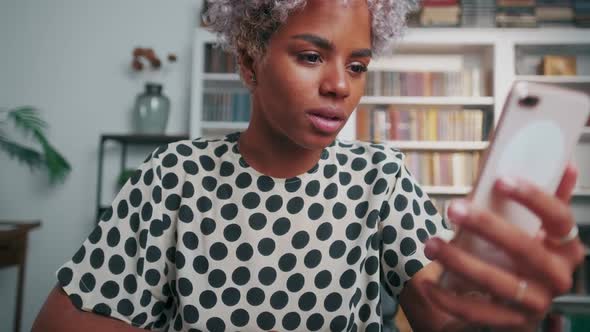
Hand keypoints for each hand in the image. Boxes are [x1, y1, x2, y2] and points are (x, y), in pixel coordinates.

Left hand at [422, 163, 585, 330]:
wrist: (511, 306)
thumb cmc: (516, 256)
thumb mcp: (529, 228)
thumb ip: (539, 200)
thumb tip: (561, 163)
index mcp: (565, 246)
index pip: (559, 217)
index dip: (533, 197)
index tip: (500, 180)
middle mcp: (557, 276)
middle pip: (524, 248)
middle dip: (486, 226)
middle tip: (452, 208)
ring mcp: (536, 303)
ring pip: (497, 281)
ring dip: (459, 261)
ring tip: (430, 244)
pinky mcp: (511, 323)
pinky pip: (477, 311)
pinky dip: (449, 298)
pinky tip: (428, 284)